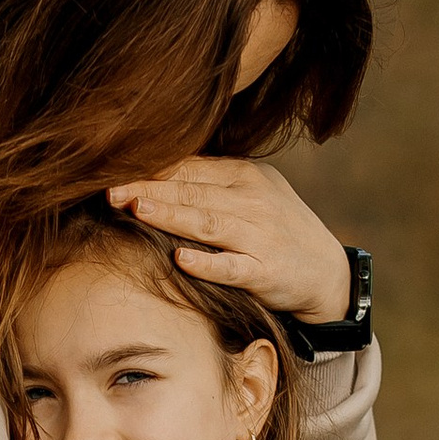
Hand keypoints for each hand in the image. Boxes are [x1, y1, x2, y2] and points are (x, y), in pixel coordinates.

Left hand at [106, 156, 351, 325]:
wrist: (328, 272)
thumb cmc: (279, 230)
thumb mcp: (253, 194)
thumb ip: (212, 182)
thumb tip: (158, 171)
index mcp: (244, 175)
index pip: (190, 167)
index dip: (151, 170)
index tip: (113, 172)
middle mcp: (251, 200)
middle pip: (192, 190)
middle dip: (149, 188)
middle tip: (110, 189)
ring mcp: (259, 235)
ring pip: (207, 222)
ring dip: (171, 215)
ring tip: (136, 208)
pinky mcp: (265, 271)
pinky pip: (232, 266)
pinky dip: (207, 263)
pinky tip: (181, 258)